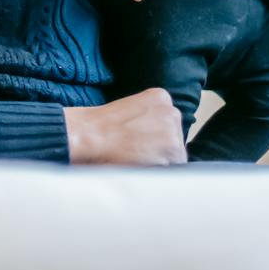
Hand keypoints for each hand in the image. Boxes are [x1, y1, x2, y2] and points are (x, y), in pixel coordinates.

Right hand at [63, 88, 183, 165]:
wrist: (92, 137)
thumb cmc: (101, 127)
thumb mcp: (129, 108)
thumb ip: (149, 118)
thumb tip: (156, 136)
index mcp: (161, 96)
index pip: (168, 122)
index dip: (154, 136)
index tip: (141, 141)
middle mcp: (172, 112)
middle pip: (175, 138)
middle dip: (160, 148)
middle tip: (137, 153)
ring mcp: (175, 132)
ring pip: (176, 155)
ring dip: (161, 162)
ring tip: (137, 160)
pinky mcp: (175, 153)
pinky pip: (175, 169)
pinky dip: (160, 173)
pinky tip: (143, 166)